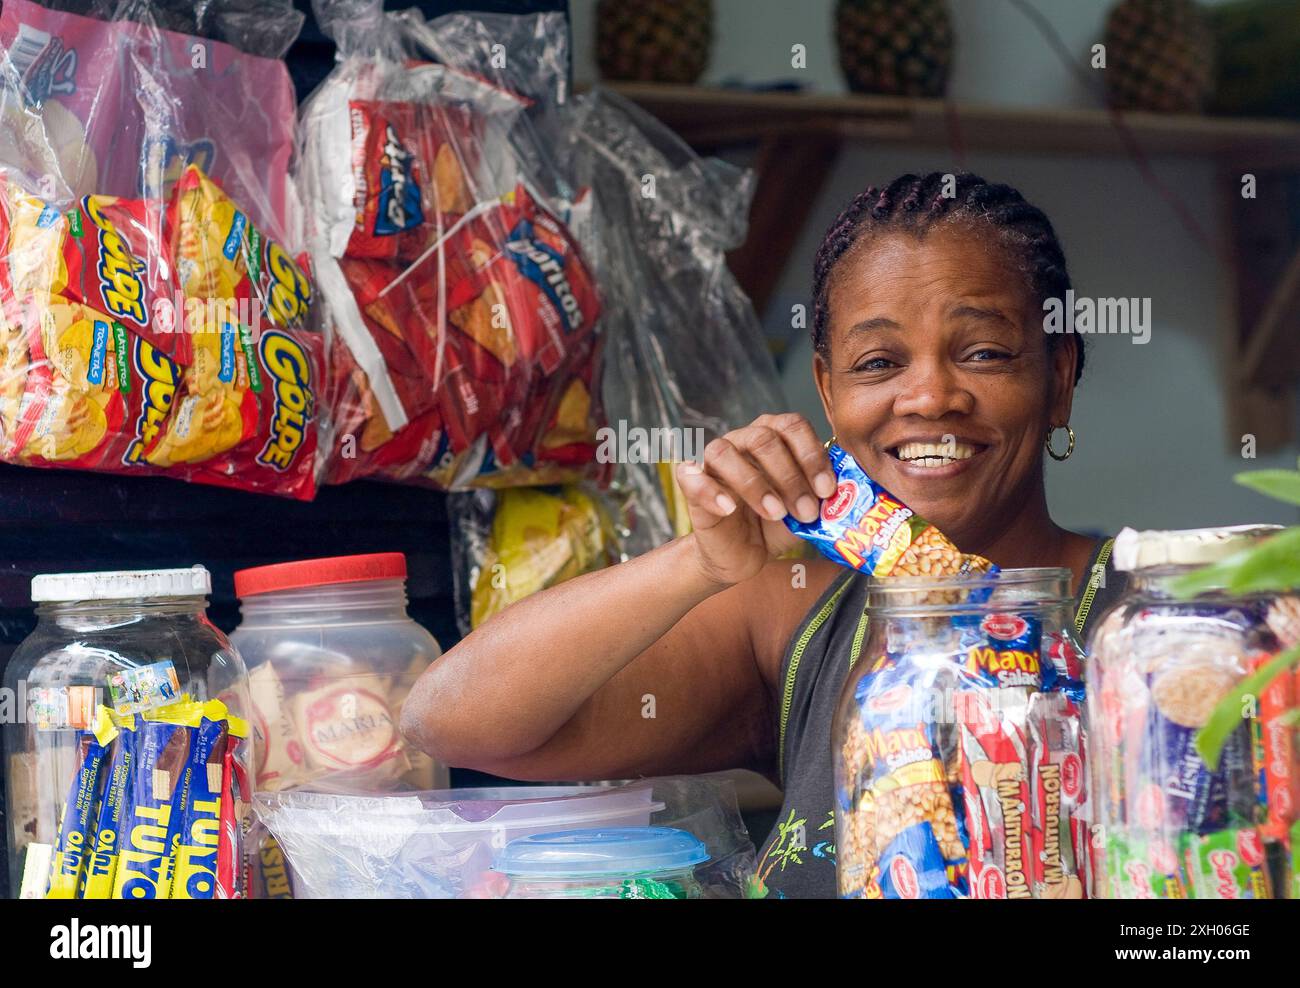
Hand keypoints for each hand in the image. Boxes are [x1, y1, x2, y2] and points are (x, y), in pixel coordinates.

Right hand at [674, 413, 837, 586]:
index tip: (828, 490)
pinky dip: (711, 491)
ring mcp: (714, 460)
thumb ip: (825, 497)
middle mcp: (743, 440)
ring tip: (775, 513)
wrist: (741, 555)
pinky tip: (730, 508)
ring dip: (755, 483)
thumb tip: (851, 490)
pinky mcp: (691, 483)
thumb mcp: (806, 511)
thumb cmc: (775, 526)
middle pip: (764, 438)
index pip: (793, 425)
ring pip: (725, 451)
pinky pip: (692, 476)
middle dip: (791, 477)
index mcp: (774, 436)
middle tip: (807, 511)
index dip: (812, 455)